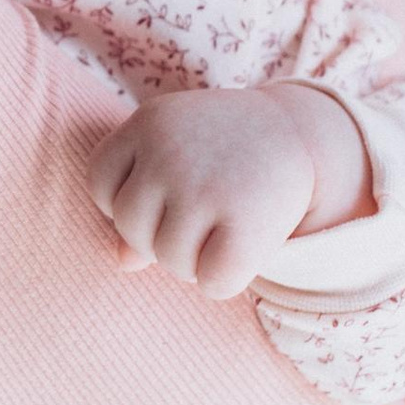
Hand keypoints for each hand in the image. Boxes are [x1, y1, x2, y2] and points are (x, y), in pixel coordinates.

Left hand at [91, 86, 349, 298]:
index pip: (100, 184)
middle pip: (130, 227)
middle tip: (199, 219)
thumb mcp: (178, 155)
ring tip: (221, 231)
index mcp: (147, 122)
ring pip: (169, 260)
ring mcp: (205, 187)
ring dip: (194, 261)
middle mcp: (170, 151)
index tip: (163, 196)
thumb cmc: (227, 150)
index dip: (124, 201)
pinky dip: (224, 279)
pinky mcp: (245, 222)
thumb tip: (123, 263)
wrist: (304, 133)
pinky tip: (241, 250)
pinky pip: (211, 282)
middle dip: (158, 236)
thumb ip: (142, 200)